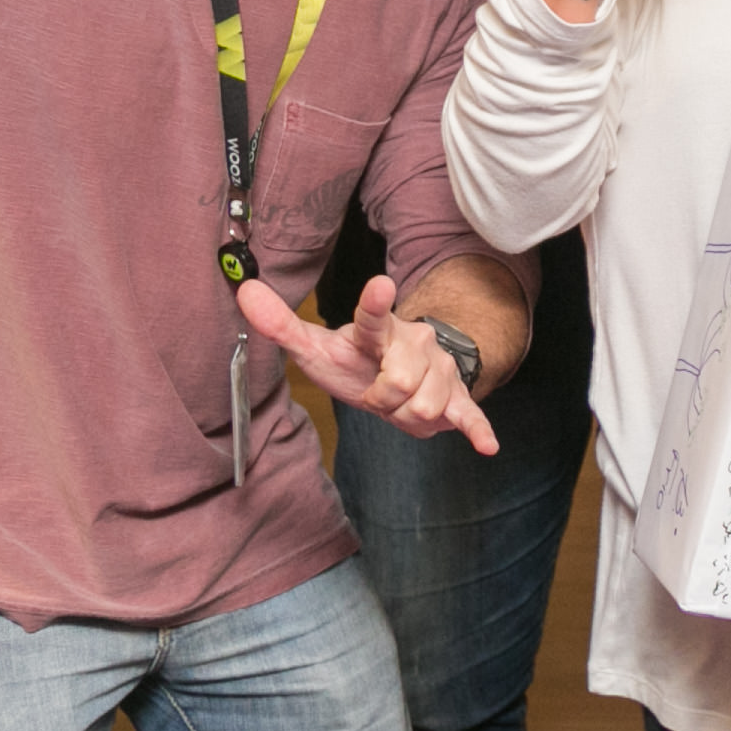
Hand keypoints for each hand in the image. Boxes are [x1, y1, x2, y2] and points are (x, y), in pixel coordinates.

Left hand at [239, 272, 500, 455]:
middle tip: (376, 394)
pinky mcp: (458, 395)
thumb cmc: (354, 361)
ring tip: (399, 404)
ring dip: (405, 417)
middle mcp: (414, 341)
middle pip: (400, 382)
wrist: (400, 375)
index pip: (373, 316)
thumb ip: (280, 324)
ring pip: (424, 406)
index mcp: (377, 330)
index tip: (379, 286)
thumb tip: (244, 290)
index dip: (376, 303)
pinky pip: (469, 413)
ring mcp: (440, 368)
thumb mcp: (315, 347)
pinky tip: (485, 444)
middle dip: (383, 400)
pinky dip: (477, 429)